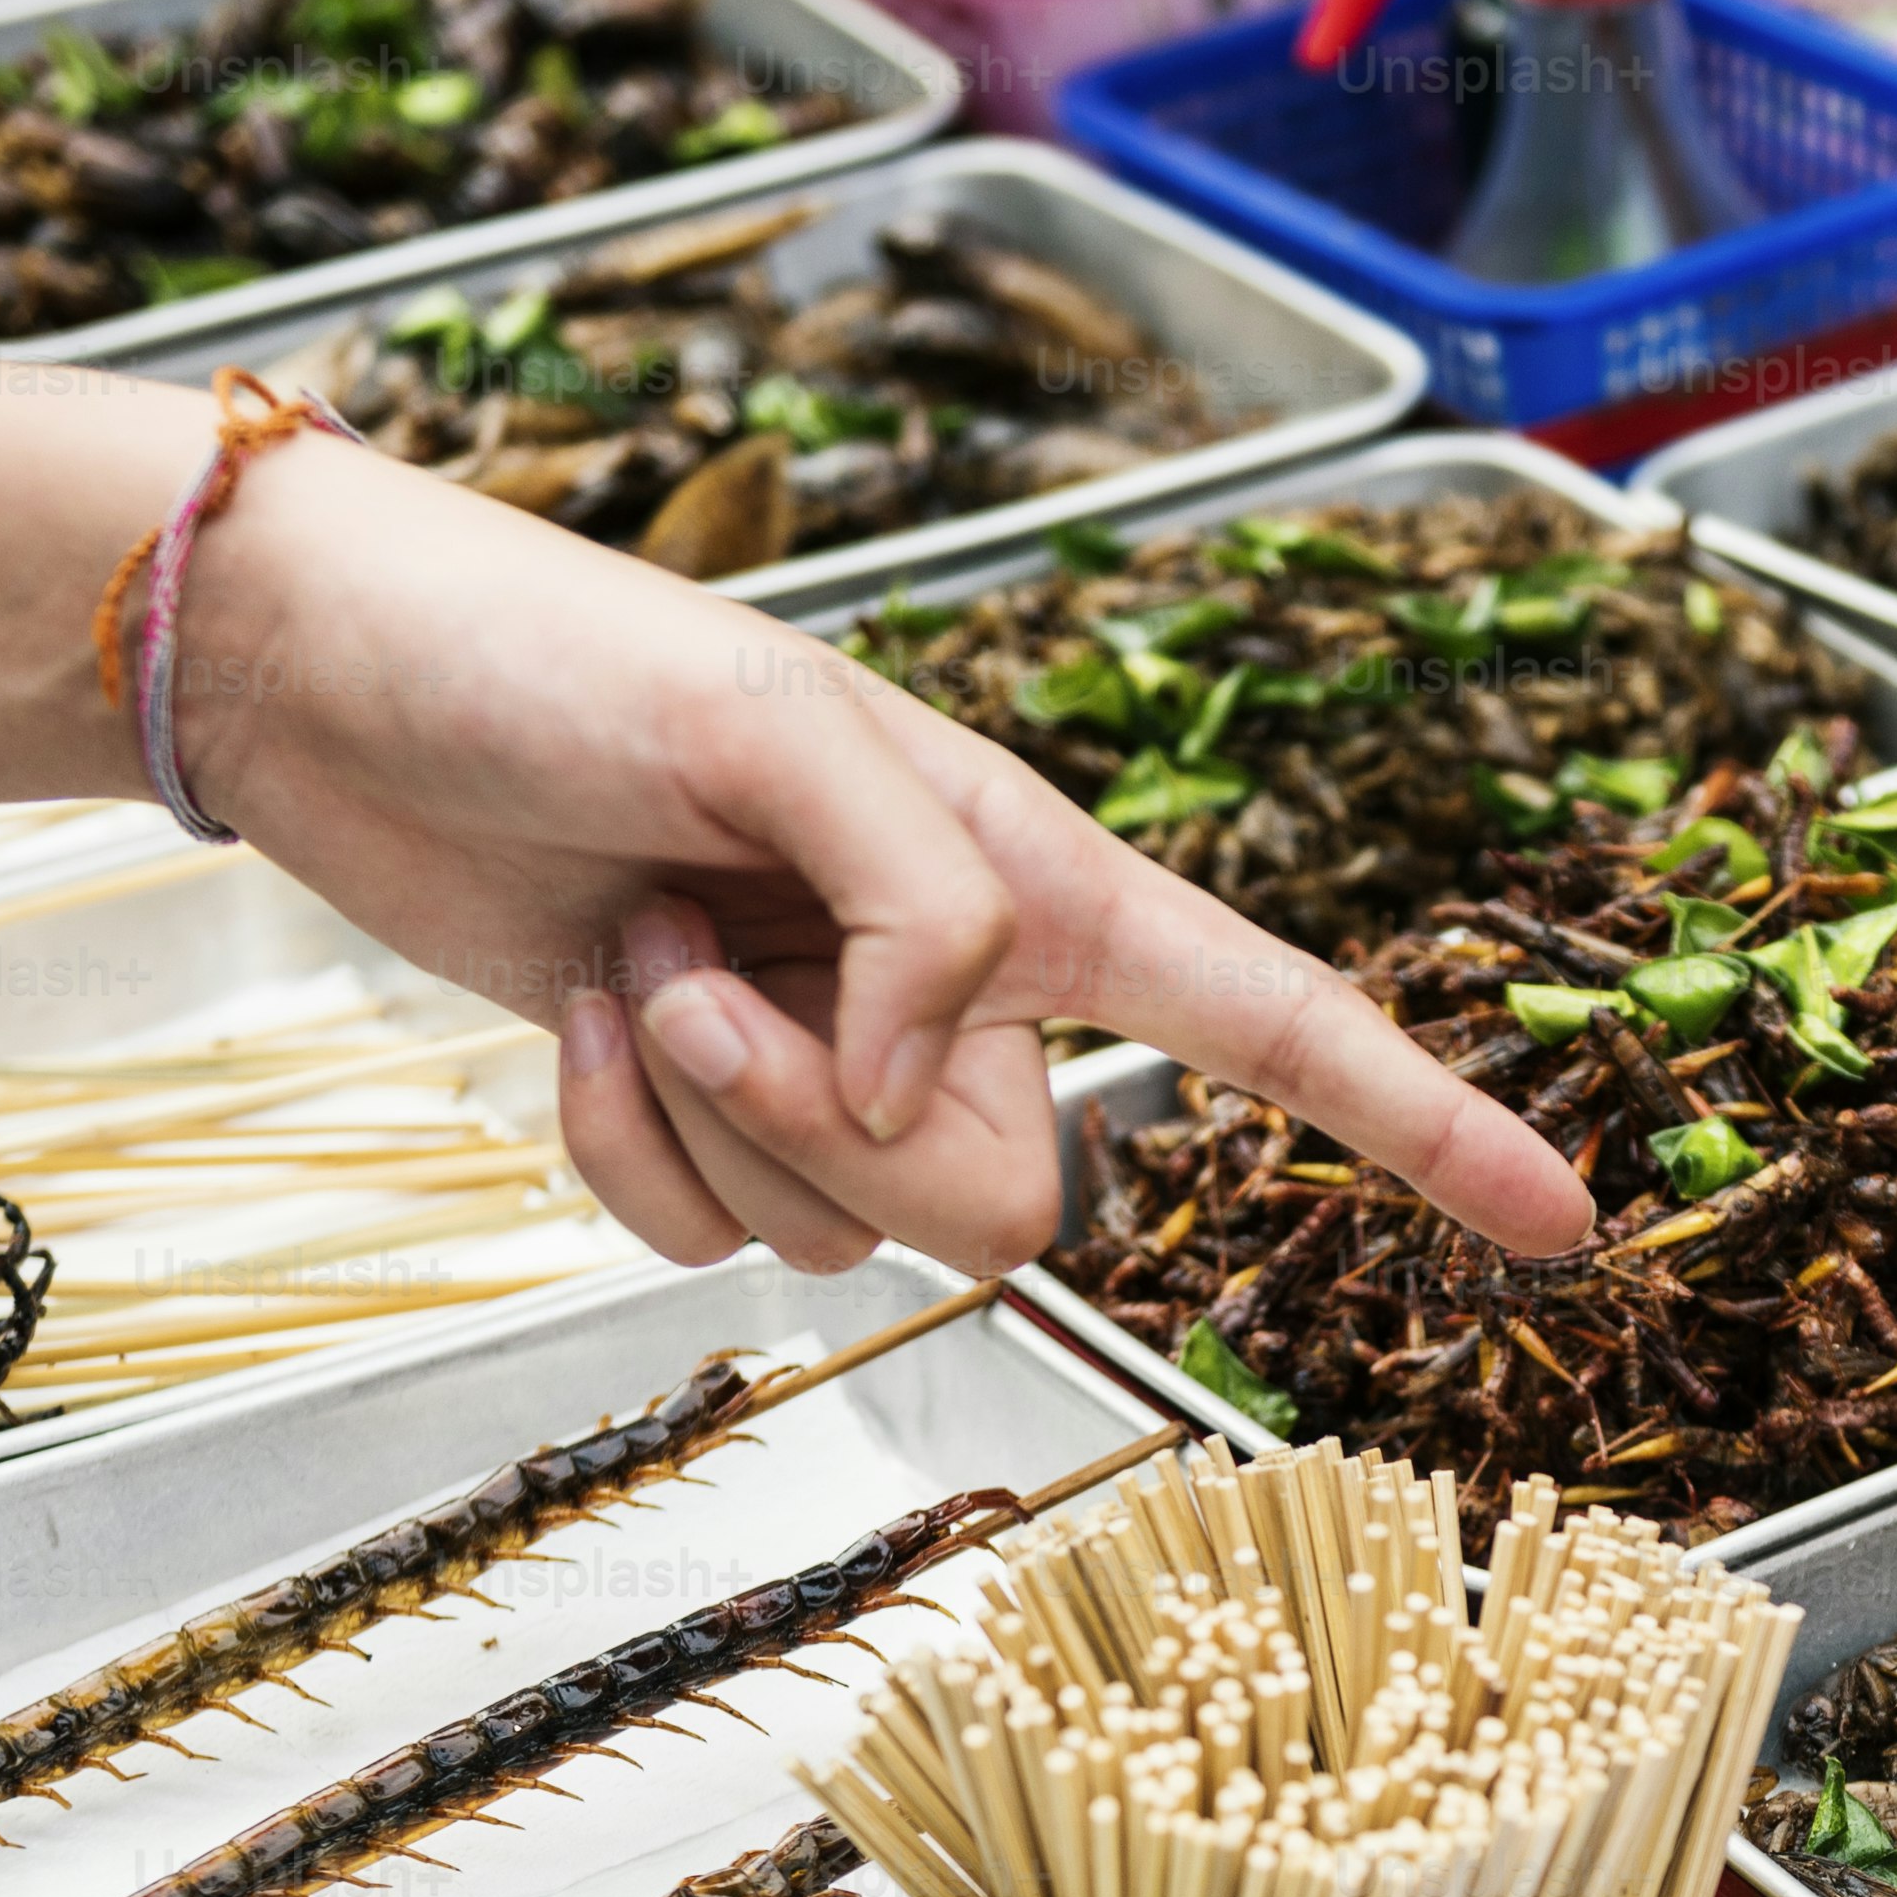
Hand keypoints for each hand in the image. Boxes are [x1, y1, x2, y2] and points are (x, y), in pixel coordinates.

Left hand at [176, 450, 1590, 1274]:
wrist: (335, 686)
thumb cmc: (549, 651)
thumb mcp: (774, 724)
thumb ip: (919, 906)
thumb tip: (945, 1084)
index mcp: (1033, 882)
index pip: (1276, 1017)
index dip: (1423, 1127)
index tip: (1561, 1227)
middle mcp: (953, 993)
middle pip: (1014, 1207)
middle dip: (838, 1121)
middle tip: (705, 960)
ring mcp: (825, 1067)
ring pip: (843, 1236)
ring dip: (696, 1111)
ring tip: (630, 947)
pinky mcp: (697, 1121)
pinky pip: (707, 1244)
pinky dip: (615, 1147)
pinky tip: (571, 1012)